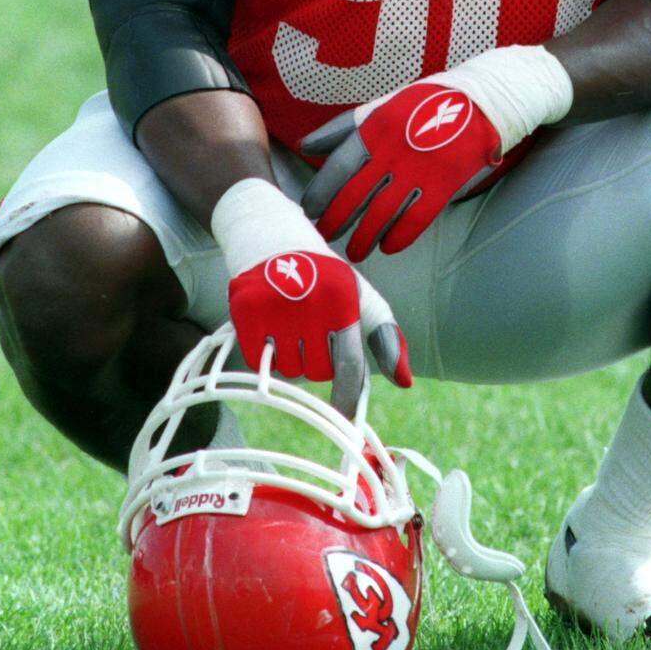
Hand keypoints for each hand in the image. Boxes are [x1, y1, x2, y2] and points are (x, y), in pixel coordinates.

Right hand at [212, 180, 410, 416]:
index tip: (345, 418)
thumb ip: (384, 337)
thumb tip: (404, 381)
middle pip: (315, 373)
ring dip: (288, 358)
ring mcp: (276, 304)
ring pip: (286, 370)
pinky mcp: (245, 306)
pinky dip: (260, 351)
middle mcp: (312, 301)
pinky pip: (255, 358)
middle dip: (315, 362)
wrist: (271, 231)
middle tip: (309, 333)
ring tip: (289, 323)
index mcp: (345, 299)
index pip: (348, 366)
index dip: (347, 398)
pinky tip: (267, 324)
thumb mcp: (359, 295)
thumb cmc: (323, 275)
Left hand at [302, 82, 501, 261]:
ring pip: (382, 214)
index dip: (320, 193)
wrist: (479, 103)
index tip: (309, 211)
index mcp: (375, 129)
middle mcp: (393, 152)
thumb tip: (305, 146)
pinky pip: (415, 220)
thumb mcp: (381, 108)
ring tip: (355, 252)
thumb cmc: (422, 106)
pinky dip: (399, 237)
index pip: (338, 168)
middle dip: (335, 221)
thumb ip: (343, 128)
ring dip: (364, 238)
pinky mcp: (443, 186)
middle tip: (325, 236)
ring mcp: (419, 171)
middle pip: (355, 196)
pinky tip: (387, 247)